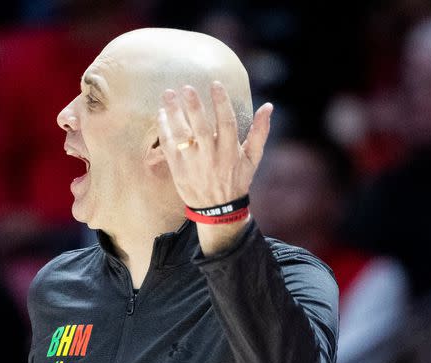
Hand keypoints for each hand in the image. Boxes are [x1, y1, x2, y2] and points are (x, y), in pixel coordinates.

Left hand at [157, 81, 272, 254]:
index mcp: (231, 152)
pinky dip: (164, 129)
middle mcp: (211, 157)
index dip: (221, 103)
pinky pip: (168, 146)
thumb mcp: (253, 159)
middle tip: (186, 88)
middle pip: (201, 129)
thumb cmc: (237, 179)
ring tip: (168, 94)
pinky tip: (162, 113)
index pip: (227, 123)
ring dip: (174, 114)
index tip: (215, 84)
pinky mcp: (178, 169)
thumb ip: (260, 132)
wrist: (218, 210)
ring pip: (182, 136)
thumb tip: (268, 106)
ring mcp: (192, 164)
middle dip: (194, 107)